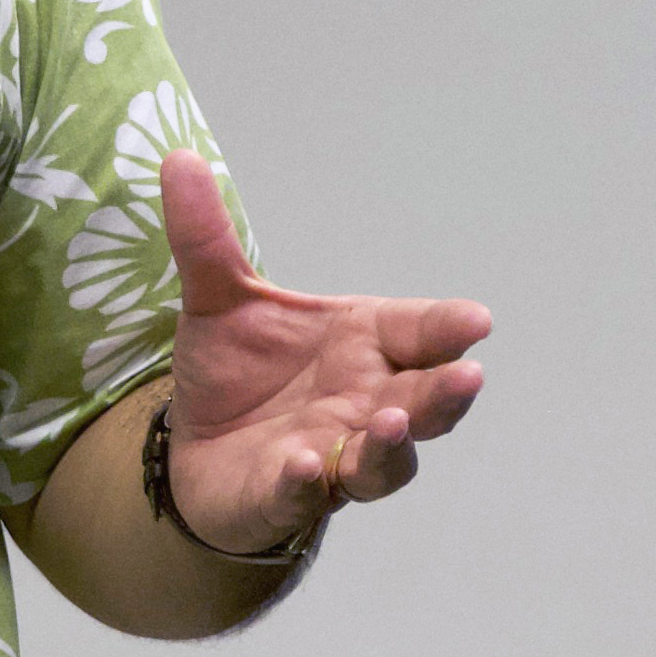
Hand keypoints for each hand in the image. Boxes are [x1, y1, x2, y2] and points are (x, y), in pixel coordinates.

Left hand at [153, 153, 488, 555]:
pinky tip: (304, 466)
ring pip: (383, 464)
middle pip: (423, 403)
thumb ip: (206, 238)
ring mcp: (334, 456)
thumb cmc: (236, 370)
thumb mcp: (216, 298)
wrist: (193, 446)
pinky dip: (308, 485)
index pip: (420, 333)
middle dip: (445, 395)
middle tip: (467, 377)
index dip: (448, 328)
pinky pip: (306, 497)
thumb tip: (177, 158)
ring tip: (388, 422)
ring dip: (390, 447)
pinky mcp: (286, 499)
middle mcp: (365, 403)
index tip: (477, 320)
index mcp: (363, 344)